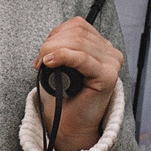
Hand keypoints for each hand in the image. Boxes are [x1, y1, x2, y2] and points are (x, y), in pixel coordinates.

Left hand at [34, 16, 122, 150]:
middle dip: (51, 44)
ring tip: (43, 65)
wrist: (71, 124)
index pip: (78, 25)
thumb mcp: (64, 63)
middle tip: (39, 61)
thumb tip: (52, 39)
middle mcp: (111, 53)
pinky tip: (50, 62)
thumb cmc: (66, 96)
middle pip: (77, 33)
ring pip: (77, 43)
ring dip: (52, 50)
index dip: (56, 34)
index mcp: (102, 46)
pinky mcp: (107, 77)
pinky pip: (82, 58)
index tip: (43, 52)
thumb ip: (64, 45)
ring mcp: (112, 64)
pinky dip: (63, 56)